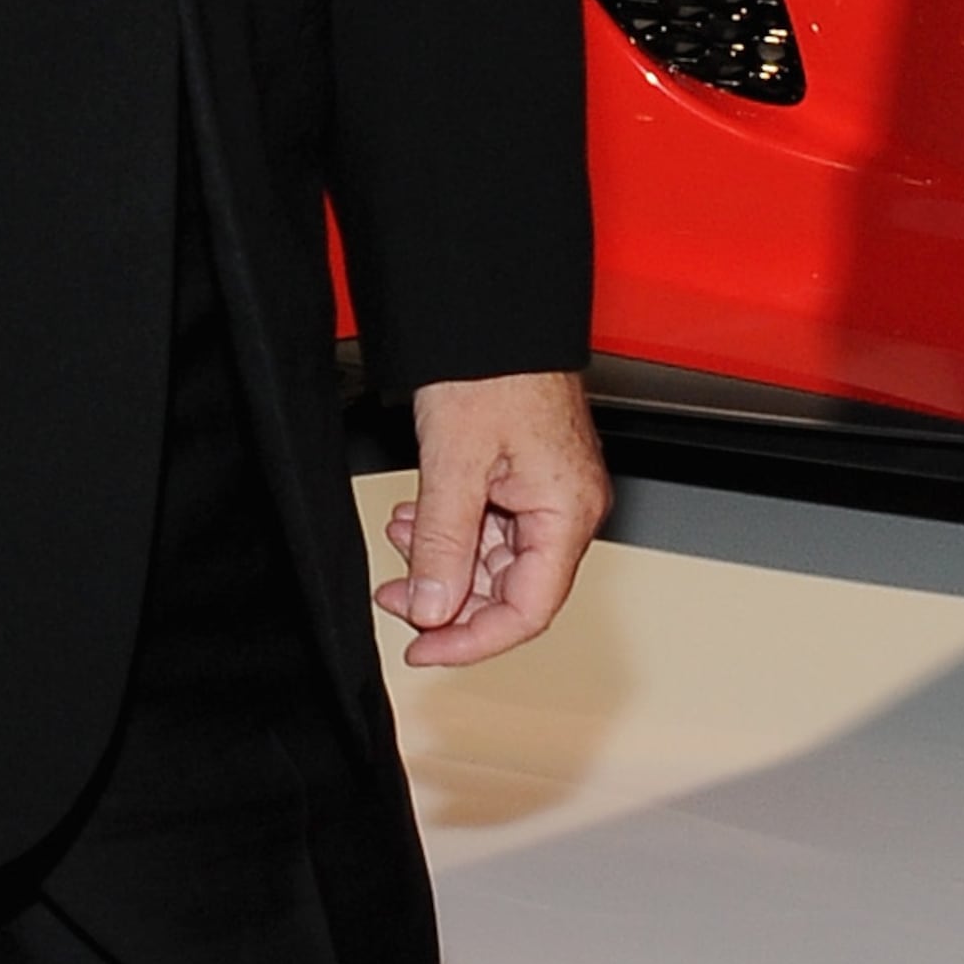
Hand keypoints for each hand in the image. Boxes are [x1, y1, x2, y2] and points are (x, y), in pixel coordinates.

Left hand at [379, 369, 609, 668]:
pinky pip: (489, 527)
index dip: (472, 640)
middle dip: (447, 595)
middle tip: (395, 594)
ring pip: (493, 560)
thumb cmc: (493, 368)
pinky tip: (419, 518)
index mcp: (568, 512)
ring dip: (443, 560)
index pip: (527, 610)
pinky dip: (449, 530)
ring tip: (403, 538)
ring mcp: (547, 494)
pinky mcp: (525, 478)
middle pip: (510, 590)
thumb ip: (444, 545)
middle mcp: (567, 509)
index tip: (424, 649)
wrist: (492, 314)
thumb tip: (433, 610)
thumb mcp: (455, 464)